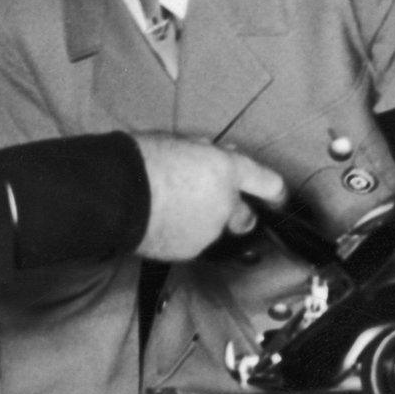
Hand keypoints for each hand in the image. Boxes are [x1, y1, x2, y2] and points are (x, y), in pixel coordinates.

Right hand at [133, 134, 287, 262]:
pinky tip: (160, 222)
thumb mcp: (180, 143)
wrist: (116, 194)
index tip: (278, 197)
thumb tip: (217, 157)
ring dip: (202, 221)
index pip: (267, 182)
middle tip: (213, 203)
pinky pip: (192, 242)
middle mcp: (226, 204)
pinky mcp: (189, 250)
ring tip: (169, 208)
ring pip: (214, 229)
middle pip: (246, 216)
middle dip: (238, 213)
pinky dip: (182, 234)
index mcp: (227, 171)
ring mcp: (208, 231)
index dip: (275, 191)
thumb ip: (206, 154)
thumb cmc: (143, 159)